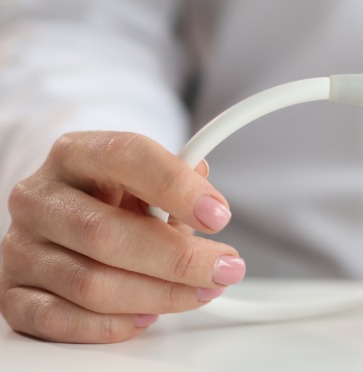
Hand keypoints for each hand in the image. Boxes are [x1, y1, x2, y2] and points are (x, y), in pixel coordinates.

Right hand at [1, 132, 243, 342]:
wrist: (65, 220)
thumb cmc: (115, 199)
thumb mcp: (149, 180)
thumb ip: (180, 184)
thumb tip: (209, 203)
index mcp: (75, 153)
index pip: (126, 157)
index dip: (176, 187)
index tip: (219, 216)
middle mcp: (39, 197)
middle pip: (106, 233)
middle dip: (178, 259)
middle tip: (224, 269)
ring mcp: (20, 247)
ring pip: (90, 284)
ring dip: (157, 296)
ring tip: (200, 292)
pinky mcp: (13, 294)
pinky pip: (61, 320)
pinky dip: (113, 325)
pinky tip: (148, 316)